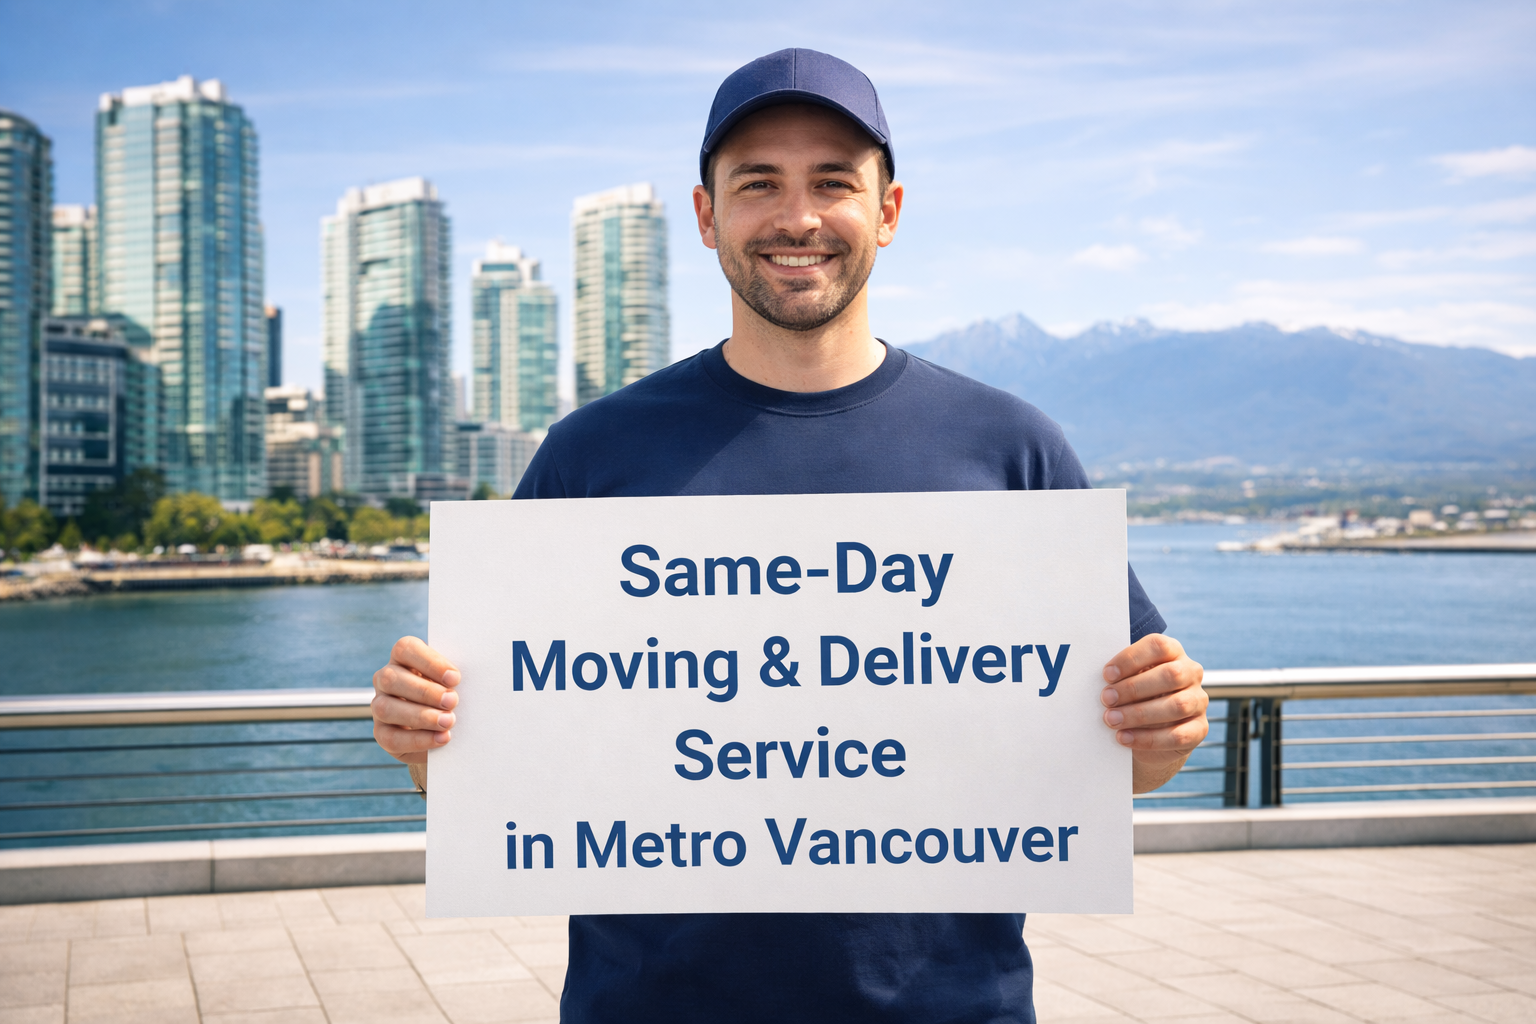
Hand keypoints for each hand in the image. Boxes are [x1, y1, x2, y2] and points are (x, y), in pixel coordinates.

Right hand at [372, 636, 460, 764]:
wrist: (442, 725)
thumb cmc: (450, 693)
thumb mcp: (452, 681)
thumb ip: (454, 678)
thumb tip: (470, 682)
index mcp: (403, 658)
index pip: (405, 649)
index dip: (430, 663)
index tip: (455, 678)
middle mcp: (386, 679)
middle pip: (392, 679)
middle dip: (425, 691)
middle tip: (452, 701)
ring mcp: (379, 706)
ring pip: (386, 708)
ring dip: (421, 716)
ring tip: (448, 722)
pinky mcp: (381, 733)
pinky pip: (391, 738)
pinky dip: (418, 740)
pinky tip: (441, 738)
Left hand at [1101, 634, 1207, 792]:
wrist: (1150, 731)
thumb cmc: (1133, 695)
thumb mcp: (1127, 679)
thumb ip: (1118, 674)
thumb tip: (1090, 677)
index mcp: (1173, 653)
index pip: (1159, 646)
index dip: (1131, 659)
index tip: (1106, 674)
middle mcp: (1191, 673)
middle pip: (1170, 675)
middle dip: (1133, 688)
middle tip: (1106, 699)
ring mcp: (1198, 701)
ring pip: (1177, 705)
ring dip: (1139, 714)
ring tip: (1111, 720)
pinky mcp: (1199, 729)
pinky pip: (1178, 735)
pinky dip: (1148, 739)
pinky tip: (1124, 738)